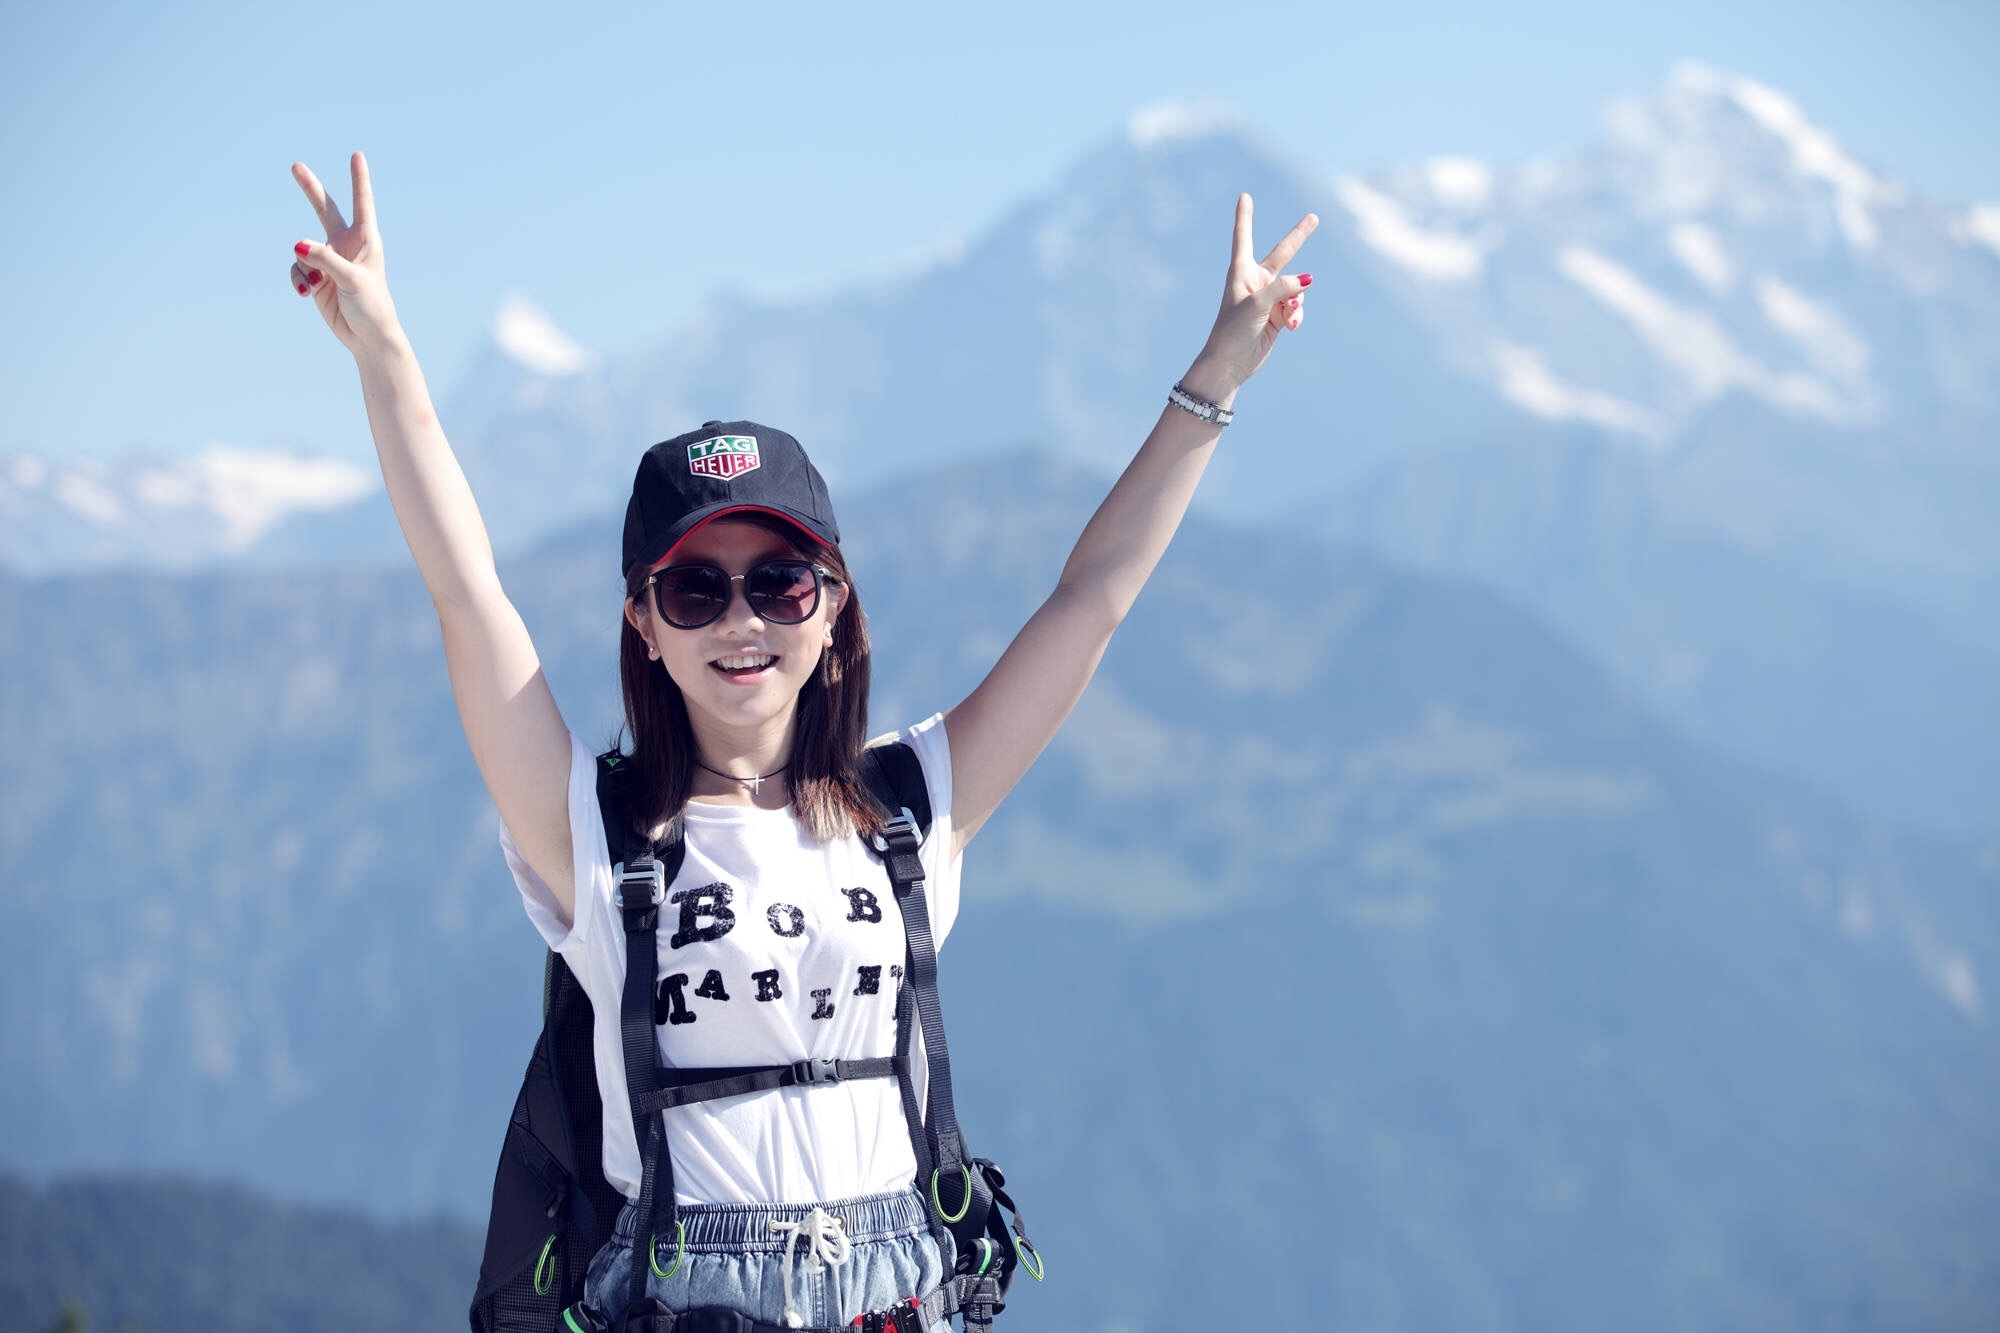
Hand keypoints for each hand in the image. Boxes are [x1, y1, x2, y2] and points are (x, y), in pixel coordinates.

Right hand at [288, 151, 401, 354]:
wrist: (367, 338)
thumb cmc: (371, 307)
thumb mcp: (351, 279)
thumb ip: (324, 259)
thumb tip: (296, 245)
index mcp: (365, 240)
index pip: (362, 203)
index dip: (359, 179)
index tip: (357, 155)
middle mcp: (346, 245)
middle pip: (325, 210)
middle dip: (310, 189)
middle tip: (295, 166)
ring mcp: (329, 260)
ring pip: (303, 250)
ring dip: (303, 267)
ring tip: (314, 286)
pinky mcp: (317, 278)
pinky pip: (298, 269)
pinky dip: (298, 279)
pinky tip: (305, 293)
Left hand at [1185, 194, 1316, 399]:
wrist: (1231, 363)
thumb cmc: (1234, 330)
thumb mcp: (1258, 304)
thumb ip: (1284, 287)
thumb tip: (1308, 279)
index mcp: (1241, 272)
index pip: (1243, 237)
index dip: (1244, 216)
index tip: (1244, 196)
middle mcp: (1257, 281)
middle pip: (1283, 253)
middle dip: (1299, 236)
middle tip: (1314, 217)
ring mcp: (1270, 298)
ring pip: (1296, 289)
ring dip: (1296, 302)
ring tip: (1286, 317)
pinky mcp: (1279, 315)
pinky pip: (1297, 307)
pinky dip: (1296, 315)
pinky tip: (1290, 326)